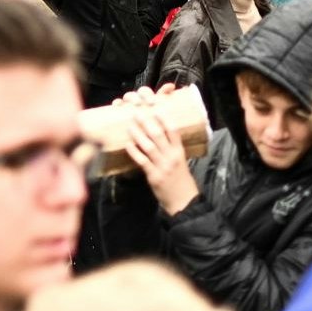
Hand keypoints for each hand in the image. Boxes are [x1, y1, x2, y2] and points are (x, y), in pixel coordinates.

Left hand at [121, 89, 198, 213]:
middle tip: (137, 112)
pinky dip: (134, 152)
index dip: (164, 119)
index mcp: (179, 152)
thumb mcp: (181, 162)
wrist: (183, 201)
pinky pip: (142, 161)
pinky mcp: (154, 176)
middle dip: (147, 123)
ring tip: (130, 125)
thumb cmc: (181, 180)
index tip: (156, 108)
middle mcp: (171, 157)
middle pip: (158, 136)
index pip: (173, 131)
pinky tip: (127, 144)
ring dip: (138, 134)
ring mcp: (162, 166)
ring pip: (149, 146)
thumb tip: (161, 135)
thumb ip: (172, 149)